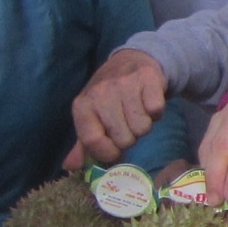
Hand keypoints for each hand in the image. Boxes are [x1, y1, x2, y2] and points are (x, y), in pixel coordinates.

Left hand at [71, 49, 168, 166]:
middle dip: (129, 137)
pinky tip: (148, 103)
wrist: (132, 60)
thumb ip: (83, 143)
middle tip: (127, 124)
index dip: (107, 153)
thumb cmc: (109, 95)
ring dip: (143, 125)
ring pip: (142, 127)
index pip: (92, 140)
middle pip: (123, 139)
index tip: (115, 152)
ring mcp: (125, 84)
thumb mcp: (92, 116)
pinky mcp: (148, 78)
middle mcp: (101, 92)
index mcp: (83, 105)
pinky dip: (156, 113)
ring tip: (138, 113)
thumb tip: (71, 166)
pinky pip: (156, 111)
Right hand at [199, 100, 227, 206]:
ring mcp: (221, 115)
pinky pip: (205, 146)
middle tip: (215, 201)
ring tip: (212, 196)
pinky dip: (206, 166)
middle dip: (217, 178)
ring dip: (209, 174)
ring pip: (210, 148)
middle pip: (222, 148)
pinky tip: (209, 180)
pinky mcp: (211, 121)